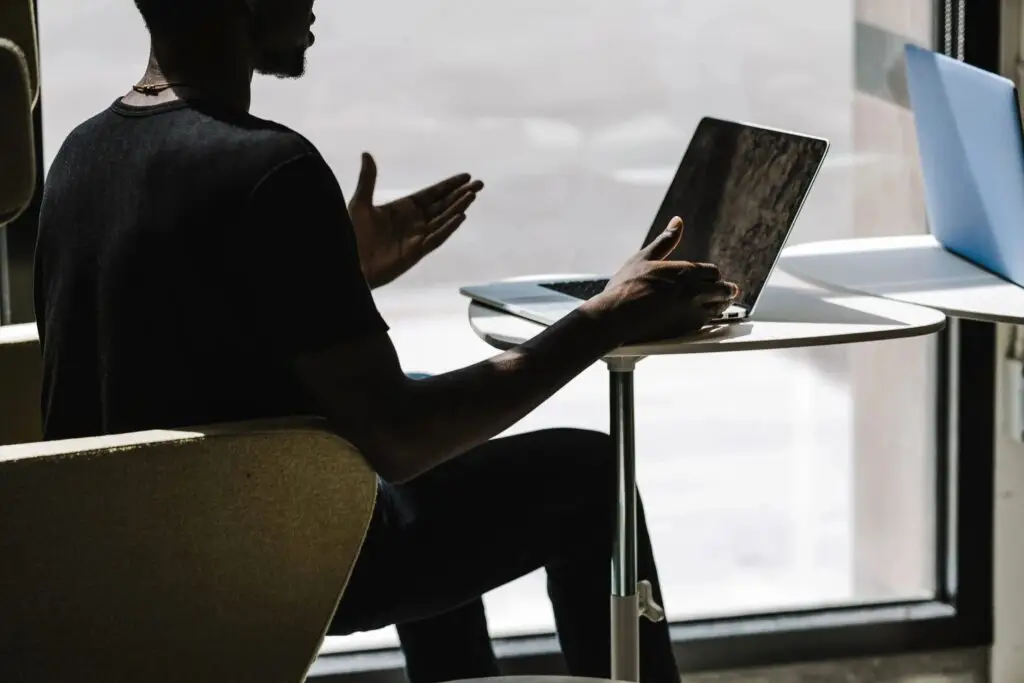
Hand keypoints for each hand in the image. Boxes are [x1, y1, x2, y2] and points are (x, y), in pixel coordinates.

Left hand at [348, 152, 483, 287]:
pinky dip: (448, 227)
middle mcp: (414, 221)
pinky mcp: (416, 252)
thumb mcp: (359, 204)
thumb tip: (366, 154)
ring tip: (472, 195)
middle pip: (443, 205)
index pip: (432, 194)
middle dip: (460, 194)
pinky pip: (437, 238)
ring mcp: (417, 237)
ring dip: (458, 207)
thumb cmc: (352, 235)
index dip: (448, 185)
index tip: (465, 176)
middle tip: (479, 183)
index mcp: (403, 208)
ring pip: (443, 219)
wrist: (350, 263)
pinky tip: (461, 216)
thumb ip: (368, 180)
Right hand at [585, 217, 739, 343]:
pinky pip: (707, 323)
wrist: (616, 316)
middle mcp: (694, 291)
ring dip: (721, 304)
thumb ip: (666, 240)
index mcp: (686, 271)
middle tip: (727, 291)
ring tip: (720, 303)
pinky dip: (708, 318)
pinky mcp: (686, 329)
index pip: (713, 272)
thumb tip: (677, 221)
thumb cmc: (626, 286)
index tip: (709, 277)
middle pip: (723, 290)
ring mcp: (692, 312)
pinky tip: (703, 317)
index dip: (712, 275)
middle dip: (725, 290)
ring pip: (719, 307)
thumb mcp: (644, 257)